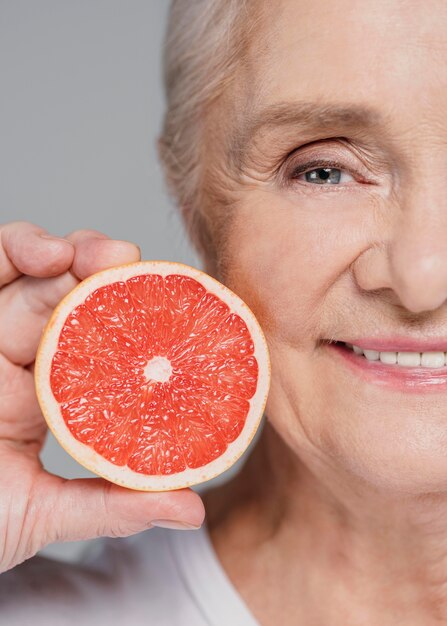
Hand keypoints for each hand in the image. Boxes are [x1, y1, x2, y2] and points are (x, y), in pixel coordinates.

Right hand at [0, 222, 204, 572]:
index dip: (122, 309)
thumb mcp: (41, 515)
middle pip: (54, 292)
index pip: (89, 336)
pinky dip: (7, 254)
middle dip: (91, 266)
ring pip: (12, 273)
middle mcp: (11, 361)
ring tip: (76, 252)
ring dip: (47, 250)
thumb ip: (111, 507)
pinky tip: (42, 253)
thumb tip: (193, 510)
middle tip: (125, 257)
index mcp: (44, 395)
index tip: (162, 296)